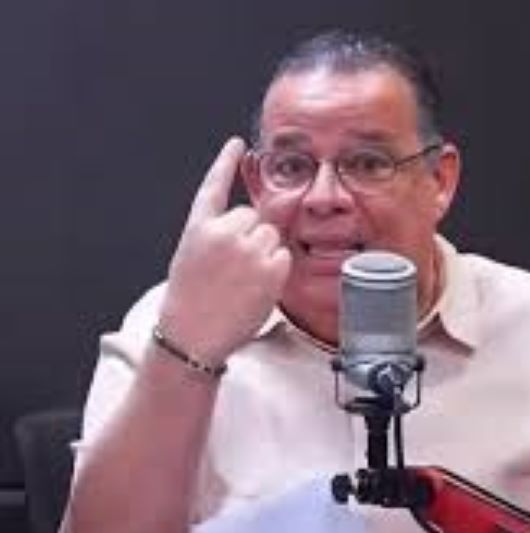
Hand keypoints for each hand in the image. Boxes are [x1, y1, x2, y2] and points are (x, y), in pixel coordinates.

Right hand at [159, 137, 290, 363]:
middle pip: (253, 217)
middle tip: (235, 268)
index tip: (237, 144)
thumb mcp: (191, 259)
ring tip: (243, 280)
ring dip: (264, 253)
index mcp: (198, 228)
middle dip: (250, 237)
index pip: (214, 187)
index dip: (225, 163)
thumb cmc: (190, 302)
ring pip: (270, 236)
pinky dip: (275, 270)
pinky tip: (256, 287)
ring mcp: (247, 249)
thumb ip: (216, 237)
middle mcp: (223, 232)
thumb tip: (247, 226)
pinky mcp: (269, 267)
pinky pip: (282, 257)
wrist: (191, 335)